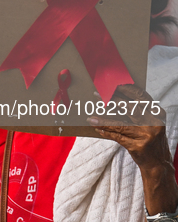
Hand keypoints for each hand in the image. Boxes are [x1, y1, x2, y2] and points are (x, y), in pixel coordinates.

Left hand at [88, 84, 177, 214]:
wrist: (158, 164)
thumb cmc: (150, 139)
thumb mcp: (151, 123)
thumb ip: (138, 111)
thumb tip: (115, 97)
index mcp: (157, 114)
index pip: (140, 97)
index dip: (126, 89)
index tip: (112, 85)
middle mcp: (154, 123)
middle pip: (129, 108)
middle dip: (111, 100)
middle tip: (97, 95)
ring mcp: (146, 135)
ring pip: (120, 124)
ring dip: (103, 120)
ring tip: (91, 117)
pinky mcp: (137, 146)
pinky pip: (117, 137)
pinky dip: (106, 132)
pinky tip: (97, 129)